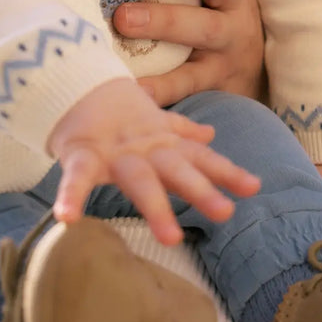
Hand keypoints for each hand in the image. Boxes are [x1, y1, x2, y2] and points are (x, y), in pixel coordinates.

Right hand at [48, 77, 260, 244]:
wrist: (75, 82)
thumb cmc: (118, 111)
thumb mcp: (154, 122)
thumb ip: (182, 133)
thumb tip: (210, 136)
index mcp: (163, 143)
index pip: (199, 158)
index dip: (226, 172)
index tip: (254, 187)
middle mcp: (145, 148)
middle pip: (177, 170)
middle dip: (200, 190)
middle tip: (226, 213)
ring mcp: (114, 151)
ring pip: (138, 179)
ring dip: (155, 207)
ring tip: (171, 239)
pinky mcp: (81, 153)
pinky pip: (76, 176)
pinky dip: (71, 195)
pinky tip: (67, 218)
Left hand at [113, 0, 266, 106]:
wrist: (231, 81)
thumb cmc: (198, 12)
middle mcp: (238, 2)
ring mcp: (231, 43)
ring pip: (206, 28)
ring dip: (165, 21)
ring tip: (124, 19)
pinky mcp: (217, 80)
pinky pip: (190, 82)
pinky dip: (163, 85)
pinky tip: (135, 87)